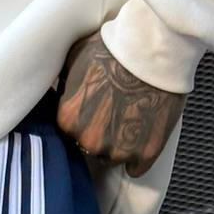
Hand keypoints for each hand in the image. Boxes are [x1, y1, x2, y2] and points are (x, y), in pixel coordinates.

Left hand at [56, 32, 185, 178]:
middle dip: (100, 134)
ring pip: (113, 158)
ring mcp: (119, 149)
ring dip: (120, 145)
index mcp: (68, 120)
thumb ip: (65, 84)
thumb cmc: (112, 46)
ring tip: (132, 120)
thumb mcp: (74, 58)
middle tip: (115, 112)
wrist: (151, 46)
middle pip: (90, 147)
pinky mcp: (146, 153)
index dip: (82, 120)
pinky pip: (137, 168)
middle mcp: (90, 141)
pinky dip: (140, 156)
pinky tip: (144, 136)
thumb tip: (61, 92)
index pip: (68, 131)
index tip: (94, 109)